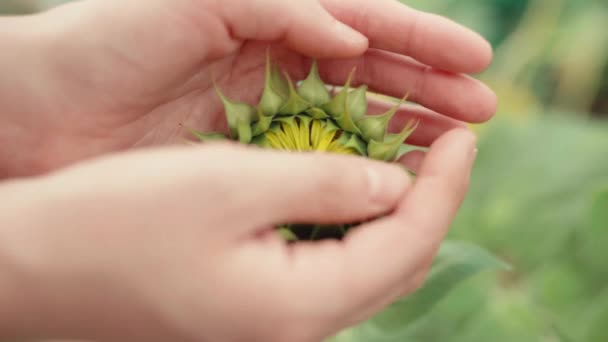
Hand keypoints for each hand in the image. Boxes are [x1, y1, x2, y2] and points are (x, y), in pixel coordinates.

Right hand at [0, 128, 475, 341]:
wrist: (31, 272)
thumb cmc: (118, 221)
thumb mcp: (231, 184)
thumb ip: (325, 183)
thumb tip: (389, 181)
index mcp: (299, 308)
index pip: (409, 244)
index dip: (446, 186)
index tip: (469, 135)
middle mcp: (292, 331)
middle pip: (394, 264)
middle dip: (429, 202)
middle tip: (445, 146)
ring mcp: (267, 326)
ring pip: (360, 269)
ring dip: (390, 214)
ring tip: (406, 160)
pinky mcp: (244, 311)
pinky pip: (321, 269)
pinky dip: (347, 227)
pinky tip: (345, 190)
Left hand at [2, 0, 494, 176]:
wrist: (38, 111)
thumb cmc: (102, 42)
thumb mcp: (192, 1)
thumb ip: (275, 4)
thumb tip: (350, 32)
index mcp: (271, 18)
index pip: (365, 25)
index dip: (423, 41)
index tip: (477, 60)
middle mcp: (278, 64)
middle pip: (372, 77)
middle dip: (430, 91)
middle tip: (483, 113)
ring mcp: (266, 114)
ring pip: (353, 123)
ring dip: (406, 132)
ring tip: (455, 147)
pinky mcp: (247, 157)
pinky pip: (316, 164)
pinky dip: (355, 171)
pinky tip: (390, 182)